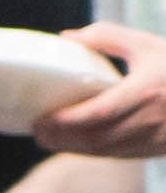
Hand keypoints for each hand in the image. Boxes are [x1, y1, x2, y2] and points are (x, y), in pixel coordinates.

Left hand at [34, 17, 165, 158]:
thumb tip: (67, 38)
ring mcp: (156, 137)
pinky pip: (119, 155)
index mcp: (146, 91)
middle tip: (37, 131)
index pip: (98, 113)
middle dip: (62, 138)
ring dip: (74, 148)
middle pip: (96, 138)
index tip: (41, 119)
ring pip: (106, 151)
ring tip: (49, 138)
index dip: (66, 121)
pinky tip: (76, 144)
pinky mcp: (158, 149)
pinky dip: (94, 152)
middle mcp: (151, 118)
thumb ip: (107, 37)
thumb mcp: (147, 44)